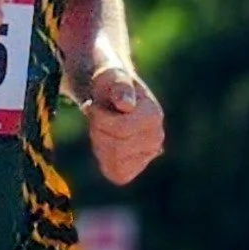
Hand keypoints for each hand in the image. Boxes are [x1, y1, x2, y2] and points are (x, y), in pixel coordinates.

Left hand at [85, 60, 163, 182]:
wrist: (110, 95)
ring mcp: (149, 155)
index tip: (92, 105)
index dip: (98, 118)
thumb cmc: (109, 84)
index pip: (121, 129)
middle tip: (97, 116)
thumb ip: (119, 86)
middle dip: (98, 130)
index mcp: (153, 115)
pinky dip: (104, 158)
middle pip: (115, 146)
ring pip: (113, 161)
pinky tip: (106, 142)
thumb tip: (125, 104)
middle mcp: (156, 138)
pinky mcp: (137, 168)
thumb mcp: (111, 76)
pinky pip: (115, 173)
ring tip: (102, 128)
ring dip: (99, 143)